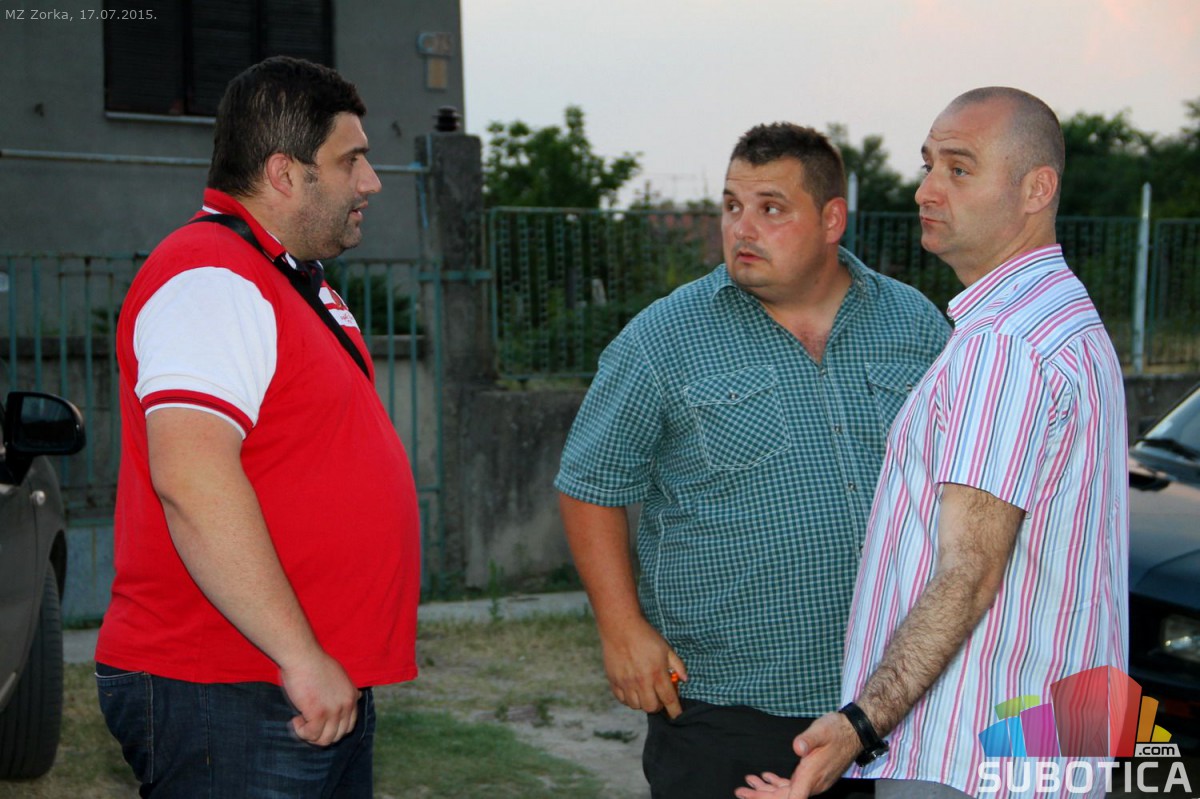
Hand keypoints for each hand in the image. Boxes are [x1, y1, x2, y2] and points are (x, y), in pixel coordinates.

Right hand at [279, 650, 361, 745]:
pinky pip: (311, 735)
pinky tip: (296, 719)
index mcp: (351, 696)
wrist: (302, 656)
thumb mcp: (339, 675)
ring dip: (310, 735)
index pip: (349, 726)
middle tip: (307, 724)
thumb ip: (347, 690)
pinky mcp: (318, 714)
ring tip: (301, 721)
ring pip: (325, 740)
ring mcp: (334, 711)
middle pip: (337, 736)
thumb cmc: (315, 663)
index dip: (333, 729)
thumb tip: (359, 696)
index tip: (319, 723)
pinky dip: (301, 732)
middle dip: (321, 734)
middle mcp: (346, 705)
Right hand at [599, 618, 686, 717]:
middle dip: (658, 706)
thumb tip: (685, 680)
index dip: (675, 710)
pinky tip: (632, 690)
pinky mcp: (614, 680)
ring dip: (642, 702)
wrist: (620, 627)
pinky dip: (628, 698)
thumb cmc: (646, 636)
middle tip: (659, 698)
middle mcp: (641, 681)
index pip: (669, 699)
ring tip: (645, 692)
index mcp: (657, 673)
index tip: (677, 714)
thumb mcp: (666, 648)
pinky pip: (621, 699)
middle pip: (651, 707)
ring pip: (635, 706)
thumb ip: (678, 665)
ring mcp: (626, 682)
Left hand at [735, 712, 859, 798]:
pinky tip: (767, 778)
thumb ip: (809, 740)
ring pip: (787, 792)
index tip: (753, 797)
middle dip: (761, 795)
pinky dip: (777, 784)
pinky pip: (793, 786)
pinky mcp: (813, 776)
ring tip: (749, 782)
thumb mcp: (821, 730)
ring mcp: (814, 781)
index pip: (791, 797)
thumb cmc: (837, 730)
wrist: (854, 732)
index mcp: (812, 775)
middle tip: (741, 790)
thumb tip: (798, 748)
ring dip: (767, 789)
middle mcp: (813, 783)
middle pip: (784, 797)